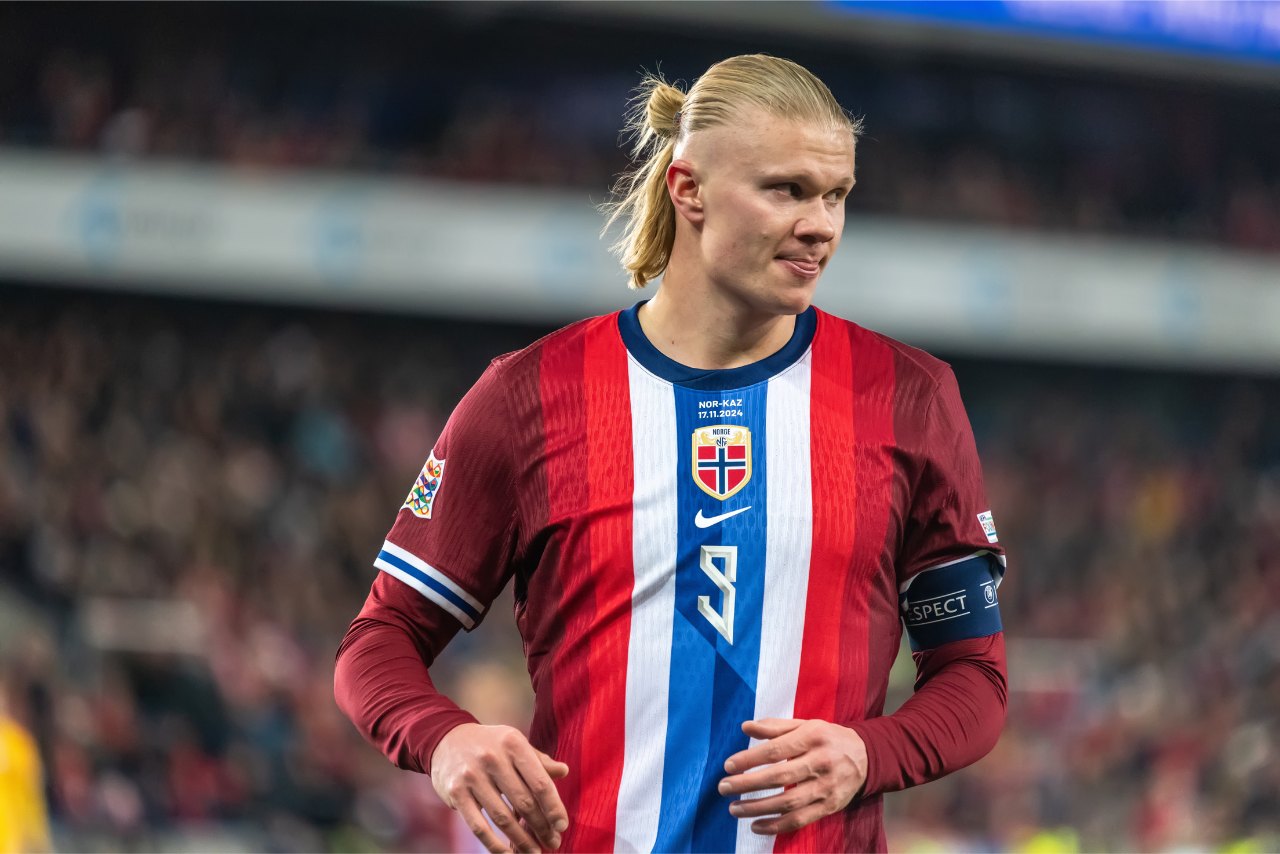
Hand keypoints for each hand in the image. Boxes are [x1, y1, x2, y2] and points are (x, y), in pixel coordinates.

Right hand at [431, 723, 569, 852]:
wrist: (446, 740)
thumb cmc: (490, 745)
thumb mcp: (514, 744)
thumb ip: (538, 760)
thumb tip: (564, 771)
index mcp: (513, 743)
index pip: (540, 781)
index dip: (554, 807)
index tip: (562, 825)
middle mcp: (492, 758)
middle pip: (524, 802)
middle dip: (541, 827)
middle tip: (553, 842)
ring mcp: (472, 776)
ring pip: (503, 817)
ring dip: (521, 840)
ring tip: (534, 851)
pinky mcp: (456, 793)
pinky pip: (478, 826)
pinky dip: (494, 845)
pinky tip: (508, 853)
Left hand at [718, 718, 867, 835]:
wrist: (867, 756)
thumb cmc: (828, 738)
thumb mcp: (806, 725)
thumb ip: (775, 727)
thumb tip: (745, 727)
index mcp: (813, 737)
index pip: (776, 750)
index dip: (750, 759)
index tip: (728, 765)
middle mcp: (821, 762)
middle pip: (779, 777)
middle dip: (747, 784)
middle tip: (724, 787)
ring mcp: (826, 787)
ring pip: (788, 803)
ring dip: (757, 808)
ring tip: (734, 808)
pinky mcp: (830, 806)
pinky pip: (800, 820)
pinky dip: (776, 826)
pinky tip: (756, 826)